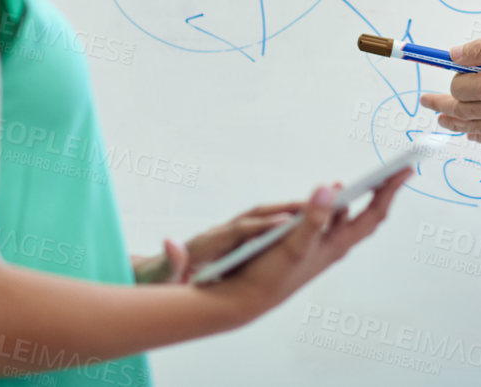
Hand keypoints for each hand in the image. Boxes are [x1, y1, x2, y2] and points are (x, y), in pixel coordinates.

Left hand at [132, 201, 304, 283]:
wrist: (154, 272)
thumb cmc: (158, 278)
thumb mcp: (159, 275)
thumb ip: (168, 261)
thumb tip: (170, 244)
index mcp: (207, 243)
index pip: (238, 230)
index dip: (261, 225)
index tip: (287, 220)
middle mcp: (220, 233)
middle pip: (257, 215)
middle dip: (288, 208)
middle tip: (321, 202)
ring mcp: (230, 233)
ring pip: (265, 217)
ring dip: (292, 211)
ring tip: (326, 208)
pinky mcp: (237, 238)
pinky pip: (266, 225)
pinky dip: (288, 221)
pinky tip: (310, 224)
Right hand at [202, 172, 410, 322]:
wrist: (245, 298)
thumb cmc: (271, 275)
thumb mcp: (293, 245)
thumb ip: (312, 218)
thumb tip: (329, 189)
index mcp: (338, 244)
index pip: (374, 214)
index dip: (391, 191)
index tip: (406, 170)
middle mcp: (334, 244)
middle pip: (367, 215)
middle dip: (380, 192)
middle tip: (392, 172)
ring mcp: (321, 244)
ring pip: (348, 218)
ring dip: (358, 198)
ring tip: (370, 182)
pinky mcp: (307, 244)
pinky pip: (329, 221)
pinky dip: (335, 206)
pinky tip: (331, 198)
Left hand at [420, 34, 480, 145]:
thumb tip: (454, 55)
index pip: (458, 85)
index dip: (455, 74)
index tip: (458, 66)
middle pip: (459, 109)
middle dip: (439, 103)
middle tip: (425, 101)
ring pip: (471, 126)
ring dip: (452, 122)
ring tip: (440, 119)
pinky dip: (479, 137)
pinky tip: (473, 135)